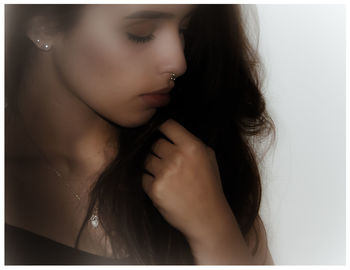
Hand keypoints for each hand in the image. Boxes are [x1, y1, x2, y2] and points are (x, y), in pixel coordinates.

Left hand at [142, 119, 230, 241]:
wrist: (207, 216)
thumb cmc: (209, 186)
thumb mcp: (208, 157)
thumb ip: (191, 141)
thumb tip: (170, 129)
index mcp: (192, 147)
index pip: (167, 125)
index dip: (161, 128)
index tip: (159, 132)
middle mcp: (178, 157)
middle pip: (155, 144)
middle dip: (159, 152)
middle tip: (168, 163)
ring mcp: (165, 173)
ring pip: (147, 160)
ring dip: (153, 166)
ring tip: (168, 177)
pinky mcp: (155, 189)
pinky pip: (144, 177)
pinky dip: (150, 181)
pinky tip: (164, 188)